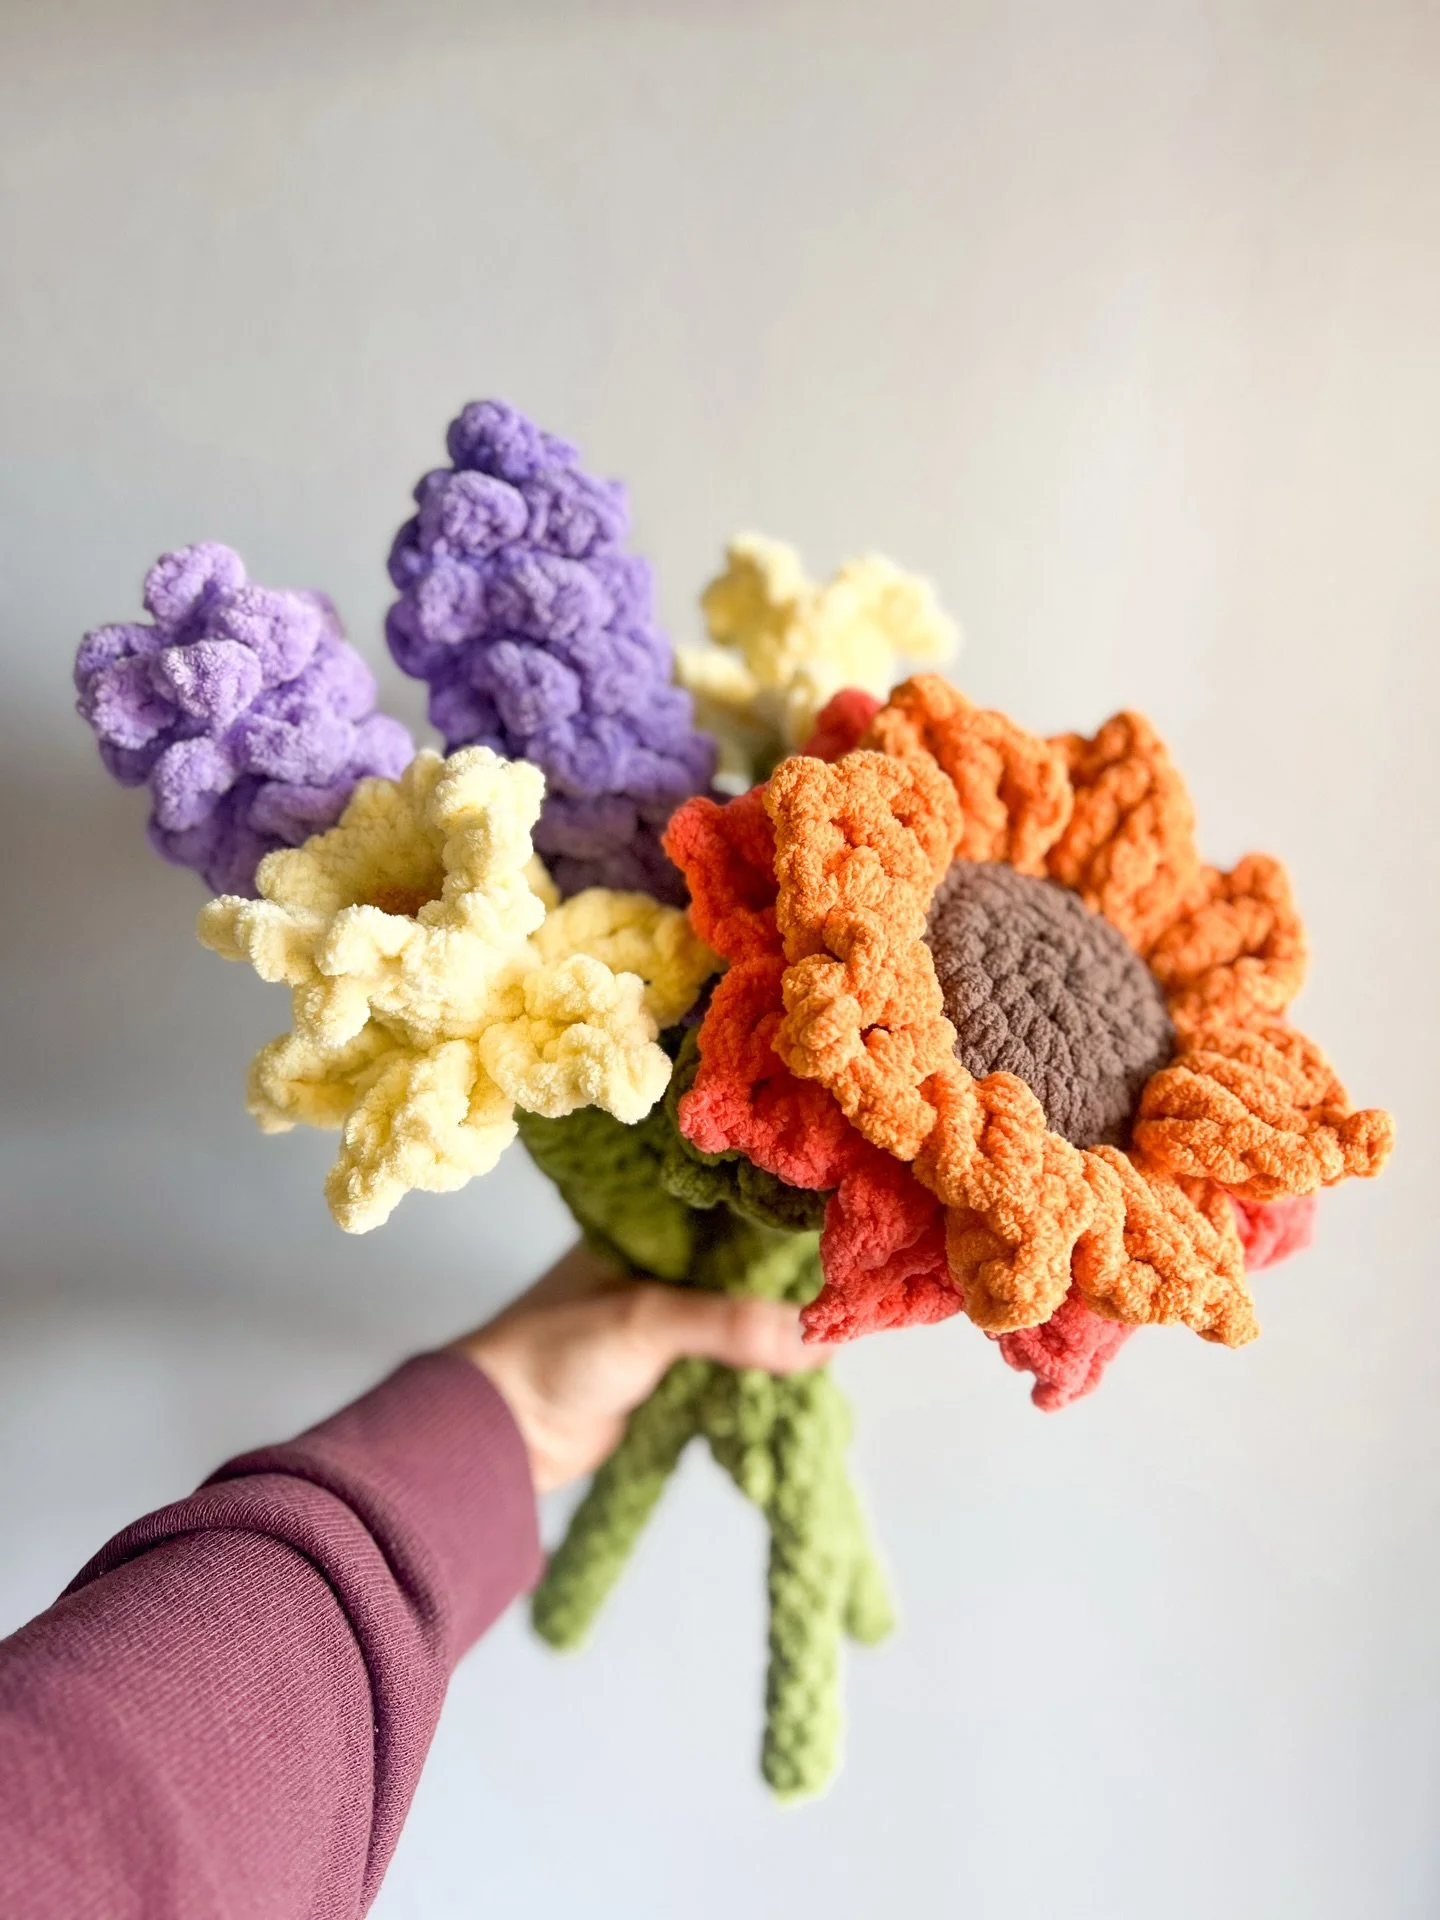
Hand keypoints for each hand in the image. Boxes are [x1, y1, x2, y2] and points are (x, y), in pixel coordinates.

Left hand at [454, 1245, 830, 1492]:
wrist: (500, 1434)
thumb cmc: (552, 1354)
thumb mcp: (645, 1322)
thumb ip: (728, 1324)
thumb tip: (819, 1337)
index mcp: (641, 1226)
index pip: (725, 1206)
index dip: (778, 1213)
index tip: (843, 1219)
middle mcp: (655, 1262)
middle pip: (740, 1259)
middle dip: (790, 1273)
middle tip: (858, 1274)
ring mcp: (662, 1316)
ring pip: (738, 1308)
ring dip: (778, 1321)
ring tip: (846, 1318)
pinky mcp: (667, 1368)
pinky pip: (728, 1357)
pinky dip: (760, 1362)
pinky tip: (806, 1364)